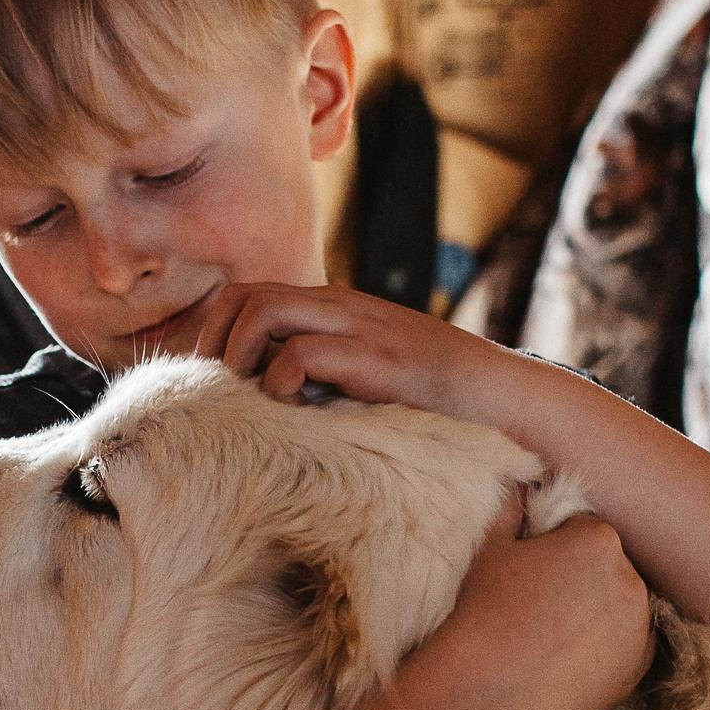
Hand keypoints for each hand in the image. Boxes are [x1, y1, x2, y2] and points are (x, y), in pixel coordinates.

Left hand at [190, 281, 511, 425]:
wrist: (502, 398)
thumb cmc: (430, 399)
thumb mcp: (363, 377)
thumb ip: (320, 376)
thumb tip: (258, 404)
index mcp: (332, 309)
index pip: (246, 296)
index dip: (214, 335)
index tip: (207, 384)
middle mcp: (339, 307)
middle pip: (242, 294)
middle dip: (214, 343)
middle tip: (215, 394)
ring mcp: (358, 327)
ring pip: (263, 310)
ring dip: (240, 357)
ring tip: (247, 402)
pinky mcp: (375, 359)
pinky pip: (300, 354)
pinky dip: (279, 385)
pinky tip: (290, 414)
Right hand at [429, 506, 655, 709]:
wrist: (487, 693)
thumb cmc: (483, 614)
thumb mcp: (491, 550)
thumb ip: (511, 509)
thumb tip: (516, 482)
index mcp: (598, 539)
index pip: (582, 532)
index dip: (553, 551)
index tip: (529, 577)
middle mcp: (631, 578)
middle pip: (608, 568)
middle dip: (581, 580)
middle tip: (539, 609)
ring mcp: (640, 625)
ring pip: (621, 606)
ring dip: (598, 612)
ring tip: (552, 637)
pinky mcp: (640, 667)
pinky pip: (629, 645)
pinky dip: (608, 648)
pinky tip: (569, 659)